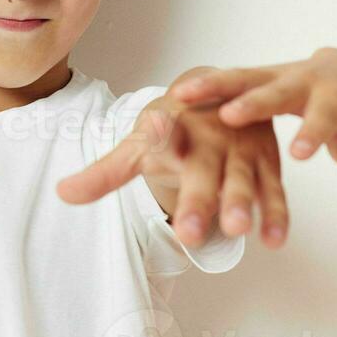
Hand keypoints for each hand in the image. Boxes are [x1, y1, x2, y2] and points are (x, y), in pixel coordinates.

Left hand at [56, 71, 288, 248]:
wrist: (223, 96)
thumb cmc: (175, 128)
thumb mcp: (140, 147)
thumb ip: (106, 173)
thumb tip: (61, 193)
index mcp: (174, 132)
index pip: (162, 135)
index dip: (159, 134)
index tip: (157, 129)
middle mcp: (208, 140)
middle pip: (202, 172)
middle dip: (198, 200)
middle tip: (189, 231)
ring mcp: (240, 152)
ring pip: (241, 181)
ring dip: (241, 204)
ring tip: (238, 230)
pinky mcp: (266, 164)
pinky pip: (273, 192)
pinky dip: (275, 215)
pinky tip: (275, 240)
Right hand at [168, 47, 336, 226]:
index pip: (326, 118)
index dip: (312, 134)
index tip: (299, 154)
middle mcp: (308, 82)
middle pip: (281, 92)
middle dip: (256, 103)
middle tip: (230, 116)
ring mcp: (281, 73)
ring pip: (247, 77)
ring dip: (215, 85)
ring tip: (183, 96)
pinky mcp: (262, 73)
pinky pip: (230, 77)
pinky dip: (206, 83)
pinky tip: (177, 93)